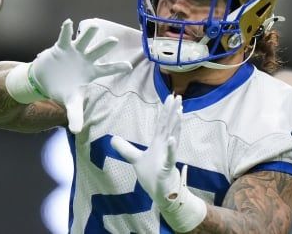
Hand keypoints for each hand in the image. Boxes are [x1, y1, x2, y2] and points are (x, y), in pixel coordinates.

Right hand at [31, 19, 131, 132]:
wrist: (44, 80)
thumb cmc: (62, 89)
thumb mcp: (70, 101)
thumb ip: (75, 114)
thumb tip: (76, 131)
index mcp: (91, 72)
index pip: (107, 70)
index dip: (117, 67)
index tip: (129, 66)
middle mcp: (85, 59)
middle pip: (97, 52)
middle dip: (104, 46)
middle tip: (113, 40)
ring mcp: (74, 52)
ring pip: (83, 40)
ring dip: (88, 34)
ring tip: (94, 26)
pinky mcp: (61, 47)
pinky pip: (64, 37)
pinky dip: (66, 30)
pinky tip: (68, 23)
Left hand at [111, 94, 206, 231]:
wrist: (161, 194)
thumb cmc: (152, 176)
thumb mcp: (136, 160)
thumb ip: (126, 149)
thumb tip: (112, 139)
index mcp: (159, 143)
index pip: (162, 123)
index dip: (165, 110)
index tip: (170, 97)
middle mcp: (165, 147)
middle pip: (169, 126)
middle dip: (173, 112)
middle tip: (178, 97)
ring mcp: (167, 157)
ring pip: (173, 137)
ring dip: (176, 125)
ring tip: (179, 112)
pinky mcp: (167, 169)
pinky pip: (169, 158)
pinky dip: (170, 149)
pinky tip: (170, 139)